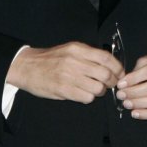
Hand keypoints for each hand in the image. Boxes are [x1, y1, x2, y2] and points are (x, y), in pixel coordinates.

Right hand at [6, 42, 123, 103]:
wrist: (26, 66)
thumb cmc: (51, 59)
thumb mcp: (71, 49)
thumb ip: (89, 55)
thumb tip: (110, 65)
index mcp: (78, 49)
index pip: (106, 58)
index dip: (117, 68)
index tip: (120, 73)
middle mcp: (75, 61)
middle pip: (105, 74)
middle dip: (112, 82)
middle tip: (112, 84)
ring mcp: (68, 76)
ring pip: (97, 88)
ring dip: (101, 91)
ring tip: (97, 90)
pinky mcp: (62, 90)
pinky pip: (86, 97)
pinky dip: (89, 98)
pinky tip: (85, 94)